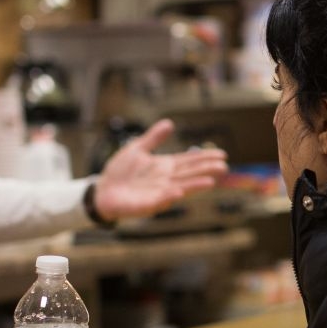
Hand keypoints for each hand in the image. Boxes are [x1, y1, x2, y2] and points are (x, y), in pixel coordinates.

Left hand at [93, 119, 228, 221]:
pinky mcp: (146, 205)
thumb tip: (169, 123)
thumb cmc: (121, 172)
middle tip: (223, 166)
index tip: (222, 154)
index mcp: (165, 167)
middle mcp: (166, 180)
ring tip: (209, 182)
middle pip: (189, 174)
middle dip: (206, 170)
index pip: (189, 161)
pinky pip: (159, 201)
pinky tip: (178, 192)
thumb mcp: (137, 149)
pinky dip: (169, 196)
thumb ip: (153, 138)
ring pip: (180, 188)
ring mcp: (158, 193)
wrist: (103, 190)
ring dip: (194, 185)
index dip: (204, 157)